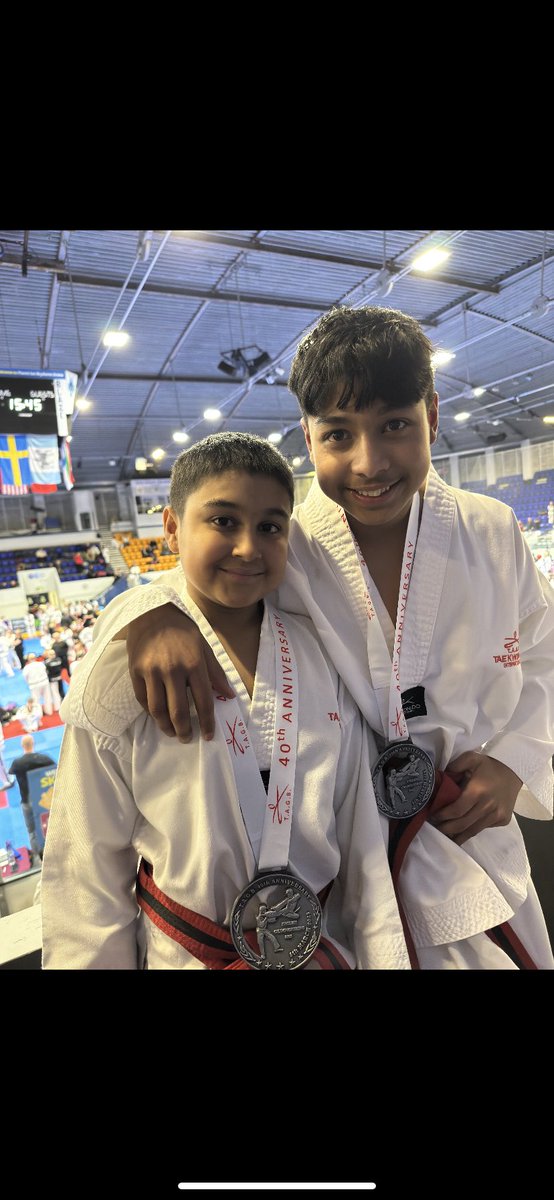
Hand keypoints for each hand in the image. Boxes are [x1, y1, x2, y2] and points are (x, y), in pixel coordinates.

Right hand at [125, 604, 233, 741]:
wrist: (152, 613)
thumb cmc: (182, 630)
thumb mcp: (204, 647)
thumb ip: (215, 673)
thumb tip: (229, 695)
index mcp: (194, 664)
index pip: (203, 701)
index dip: (207, 722)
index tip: (209, 735)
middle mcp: (172, 670)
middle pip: (178, 711)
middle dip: (184, 730)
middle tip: (188, 739)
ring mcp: (152, 672)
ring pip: (157, 710)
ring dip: (165, 726)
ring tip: (172, 733)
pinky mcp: (136, 671)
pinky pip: (143, 699)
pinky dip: (150, 712)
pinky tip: (157, 716)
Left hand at [430, 751, 521, 844]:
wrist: (514, 771)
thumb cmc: (489, 766)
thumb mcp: (471, 758)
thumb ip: (454, 766)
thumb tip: (439, 778)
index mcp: (478, 791)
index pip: (456, 810)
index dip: (442, 816)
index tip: (432, 816)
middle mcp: (488, 806)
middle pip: (462, 824)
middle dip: (446, 829)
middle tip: (434, 828)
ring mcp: (497, 815)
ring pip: (472, 831)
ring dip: (457, 835)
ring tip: (444, 835)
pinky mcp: (503, 820)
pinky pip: (483, 828)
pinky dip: (470, 830)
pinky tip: (461, 831)